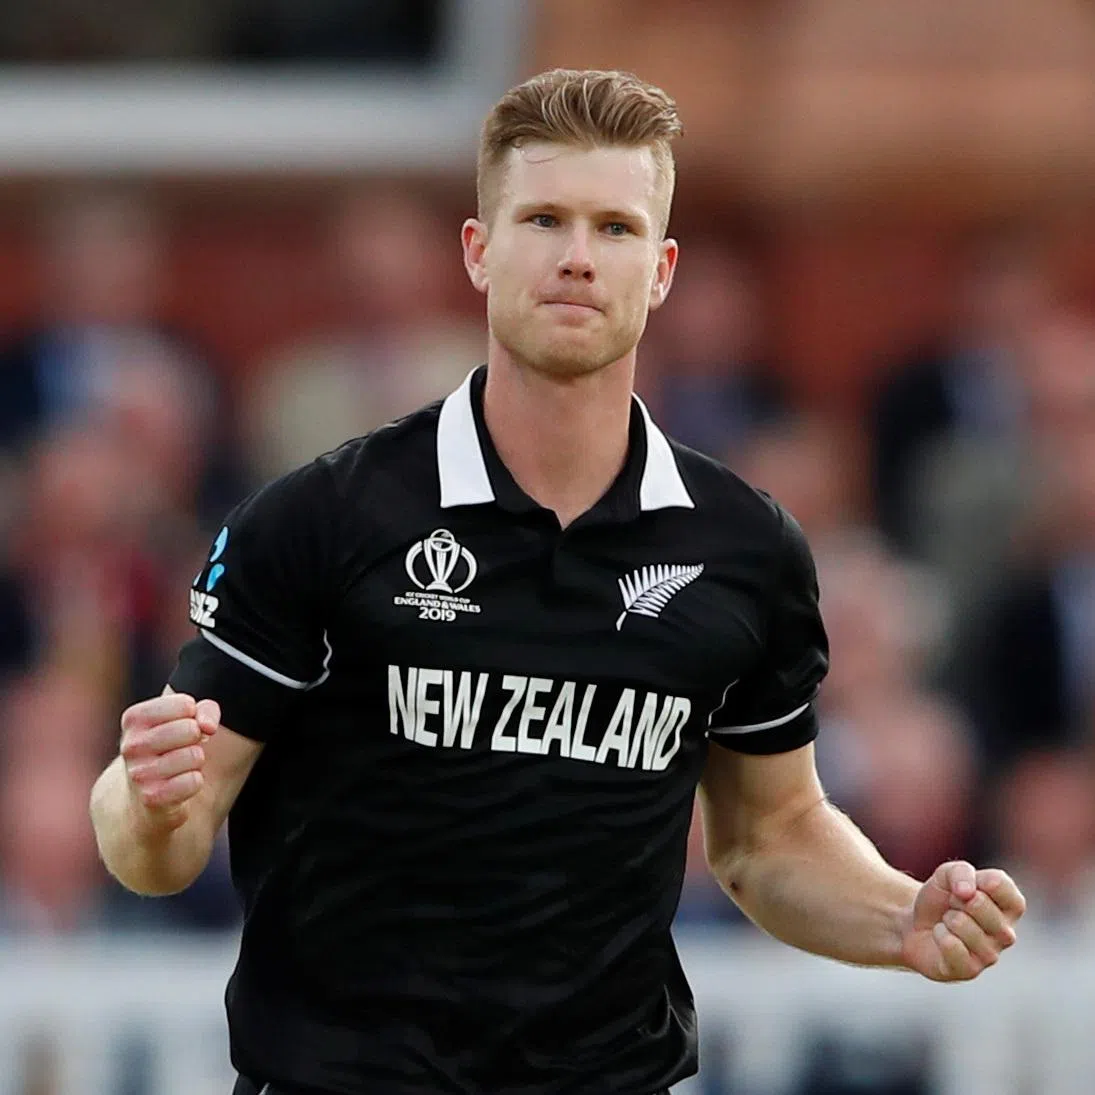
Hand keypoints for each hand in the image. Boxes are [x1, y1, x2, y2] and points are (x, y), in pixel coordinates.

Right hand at [120, 692, 220, 832]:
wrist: (142, 792)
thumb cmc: (169, 746)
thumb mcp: (184, 719)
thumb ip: (205, 710)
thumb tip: (208, 727)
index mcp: (134, 719)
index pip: (185, 704)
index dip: (193, 715)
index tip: (181, 724)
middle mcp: (131, 745)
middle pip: (191, 729)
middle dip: (196, 738)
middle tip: (182, 748)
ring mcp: (139, 773)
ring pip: (195, 756)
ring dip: (195, 761)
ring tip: (179, 766)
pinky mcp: (152, 797)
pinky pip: (194, 781)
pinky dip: (195, 782)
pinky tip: (178, 783)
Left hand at [901, 860, 1025, 981]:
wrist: (915, 926)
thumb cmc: (941, 899)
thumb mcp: (947, 874)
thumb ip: (961, 872)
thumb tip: (968, 892)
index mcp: (1010, 906)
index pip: (1000, 884)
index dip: (975, 879)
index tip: (965, 885)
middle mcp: (1006, 933)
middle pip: (979, 903)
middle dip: (955, 899)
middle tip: (952, 906)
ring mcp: (990, 955)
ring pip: (962, 924)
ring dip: (946, 918)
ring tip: (947, 922)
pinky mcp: (969, 970)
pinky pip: (951, 946)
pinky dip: (939, 934)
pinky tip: (941, 936)